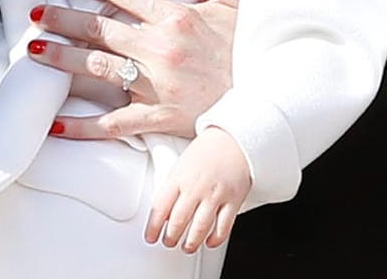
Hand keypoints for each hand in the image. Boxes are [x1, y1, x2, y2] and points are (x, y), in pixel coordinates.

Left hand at [33, 0, 241, 139]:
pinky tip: (55, 122)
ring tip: (34, 52)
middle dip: (60, 19)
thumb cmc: (246, 46)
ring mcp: (156, 86)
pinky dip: (80, 126)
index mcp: (175, 17)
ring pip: (95, 68)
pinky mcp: (157, 117)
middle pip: (97, 28)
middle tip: (36, 14)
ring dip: (60, 58)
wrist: (266, 97)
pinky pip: (111, 122)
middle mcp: (160, 49)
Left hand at [144, 127, 251, 252]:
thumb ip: (172, 187)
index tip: (151, 237)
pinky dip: (215, 239)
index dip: (153, 228)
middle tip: (169, 242)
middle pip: (177, 222)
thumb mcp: (181, 164)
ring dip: (190, 243)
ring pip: (199, 228)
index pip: (159, 208)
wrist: (235, 139)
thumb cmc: (207, 151)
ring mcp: (215, 195)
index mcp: (179, 177)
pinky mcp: (233, 200)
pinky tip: (210, 241)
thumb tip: (163, 212)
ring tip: (187, 246)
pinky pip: (223, 227)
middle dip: (170, 238)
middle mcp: (196, 187)